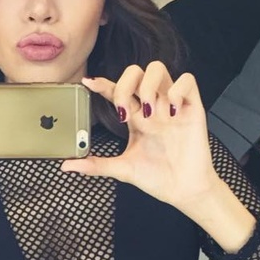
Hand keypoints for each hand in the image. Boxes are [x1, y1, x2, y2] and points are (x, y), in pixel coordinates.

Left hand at [61, 61, 219, 213]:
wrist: (183, 191)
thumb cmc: (157, 178)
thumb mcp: (122, 170)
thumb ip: (96, 165)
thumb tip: (66, 166)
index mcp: (135, 117)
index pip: (116, 91)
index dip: (102, 84)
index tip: (89, 84)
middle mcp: (152, 107)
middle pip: (136, 72)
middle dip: (126, 84)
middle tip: (125, 110)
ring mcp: (171, 105)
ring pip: (158, 69)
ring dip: (149, 85)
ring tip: (149, 110)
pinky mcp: (193, 108)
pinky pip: (188, 81)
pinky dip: (178, 90)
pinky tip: (173, 111)